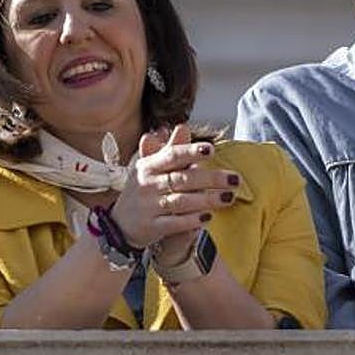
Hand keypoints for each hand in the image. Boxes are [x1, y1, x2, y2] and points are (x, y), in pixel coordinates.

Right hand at [110, 124, 239, 249]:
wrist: (119, 224)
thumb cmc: (143, 191)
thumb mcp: (151, 168)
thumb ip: (170, 149)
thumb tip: (183, 127)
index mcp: (148, 166)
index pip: (171, 156)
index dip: (190, 151)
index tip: (211, 149)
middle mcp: (147, 185)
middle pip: (182, 179)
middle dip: (211, 178)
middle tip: (235, 179)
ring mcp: (148, 207)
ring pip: (181, 202)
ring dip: (207, 200)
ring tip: (229, 197)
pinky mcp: (151, 227)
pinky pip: (174, 223)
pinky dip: (192, 220)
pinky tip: (209, 217)